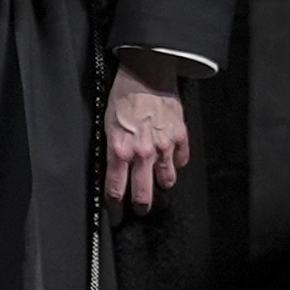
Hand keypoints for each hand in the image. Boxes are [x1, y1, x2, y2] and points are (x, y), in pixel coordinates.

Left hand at [105, 51, 191, 211]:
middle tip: (139, 210)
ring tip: (158, 182)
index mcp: (119, 151)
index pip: (115, 191)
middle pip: (142, 195)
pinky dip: (176, 162)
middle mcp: (142, 153)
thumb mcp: (107, 124)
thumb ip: (112, 150)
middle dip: (140, 207)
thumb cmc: (123, 95)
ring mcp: (164, 146)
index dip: (115, 209)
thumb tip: (115, 170)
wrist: (146, 71)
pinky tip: (171, 159)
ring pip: (166, 181)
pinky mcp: (180, 136)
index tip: (116, 217)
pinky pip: (181, 160)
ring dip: (161, 184)